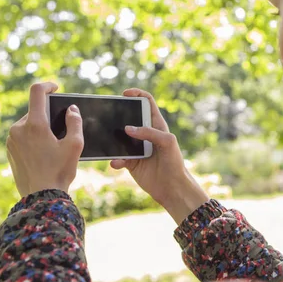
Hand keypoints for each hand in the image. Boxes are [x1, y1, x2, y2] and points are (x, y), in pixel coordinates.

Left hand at [7, 82, 83, 197]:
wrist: (41, 197)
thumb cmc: (59, 171)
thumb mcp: (75, 146)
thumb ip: (75, 123)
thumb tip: (71, 110)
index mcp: (35, 125)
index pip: (37, 92)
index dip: (47, 86)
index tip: (56, 88)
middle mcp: (18, 129)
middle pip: (35, 111)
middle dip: (49, 116)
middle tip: (61, 131)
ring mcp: (11, 140)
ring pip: (29, 124)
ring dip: (41, 128)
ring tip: (53, 146)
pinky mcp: (9, 150)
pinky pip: (22, 136)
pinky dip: (33, 138)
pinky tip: (44, 154)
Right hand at [110, 89, 208, 223]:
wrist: (172, 188)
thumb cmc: (174, 162)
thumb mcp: (167, 142)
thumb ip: (149, 132)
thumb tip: (128, 128)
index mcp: (156, 125)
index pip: (147, 103)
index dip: (137, 94)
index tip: (125, 94)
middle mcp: (145, 134)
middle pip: (129, 118)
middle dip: (119, 116)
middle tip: (109, 117)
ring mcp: (136, 148)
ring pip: (119, 138)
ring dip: (112, 140)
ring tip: (108, 142)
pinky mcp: (130, 162)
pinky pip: (118, 158)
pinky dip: (115, 160)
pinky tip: (116, 163)